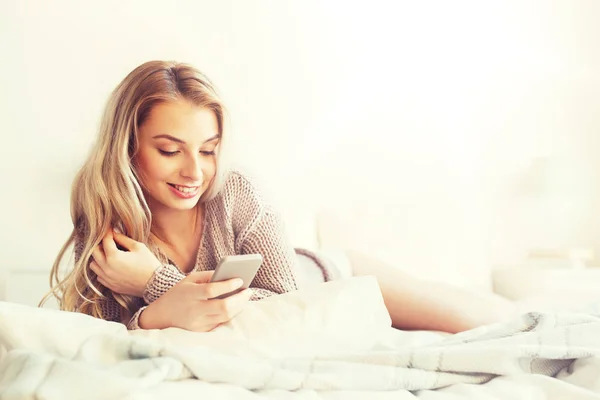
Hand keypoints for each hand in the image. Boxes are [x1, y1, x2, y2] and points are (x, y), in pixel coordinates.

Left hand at [90, 230, 160, 296]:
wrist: (155, 283)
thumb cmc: (148, 263)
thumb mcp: (138, 247)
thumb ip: (124, 239)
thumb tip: (114, 233)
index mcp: (114, 257)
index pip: (105, 240)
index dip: (108, 233)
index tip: (110, 229)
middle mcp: (107, 268)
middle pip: (94, 252)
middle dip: (100, 244)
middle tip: (109, 241)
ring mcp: (107, 278)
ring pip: (93, 265)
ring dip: (99, 258)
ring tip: (109, 255)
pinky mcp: (110, 285)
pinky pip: (99, 276)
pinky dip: (102, 270)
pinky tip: (112, 267)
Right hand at [138, 271, 252, 330]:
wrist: (161, 317)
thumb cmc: (178, 294)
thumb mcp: (189, 280)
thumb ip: (208, 276)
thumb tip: (230, 275)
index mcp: (190, 294)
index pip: (212, 290)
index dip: (228, 285)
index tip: (240, 280)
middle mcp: (194, 310)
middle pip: (223, 307)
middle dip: (239, 298)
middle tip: (249, 291)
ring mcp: (198, 323)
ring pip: (225, 316)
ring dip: (239, 306)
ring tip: (245, 297)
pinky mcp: (201, 332)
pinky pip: (221, 322)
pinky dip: (231, 313)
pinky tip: (237, 305)